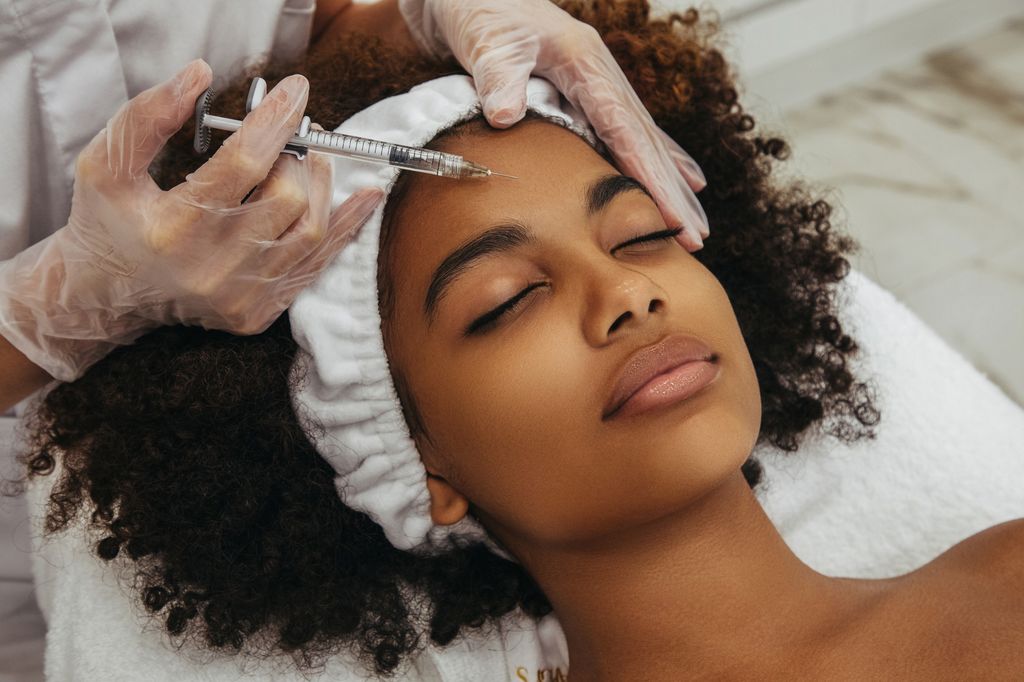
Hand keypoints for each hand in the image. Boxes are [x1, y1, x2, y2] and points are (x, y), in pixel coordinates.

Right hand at [0, 59, 382, 381]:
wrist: (109, 294)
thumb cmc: (108, 221)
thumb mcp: (105, 164)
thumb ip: (147, 117)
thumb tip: (200, 76)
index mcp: (172, 230)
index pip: (244, 165)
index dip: (275, 122)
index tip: (295, 92)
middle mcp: (211, 270)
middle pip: (288, 200)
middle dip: (297, 157)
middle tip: (293, 134)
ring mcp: (240, 297)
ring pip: (310, 232)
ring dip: (320, 186)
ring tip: (309, 158)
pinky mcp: (258, 313)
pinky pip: (316, 265)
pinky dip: (344, 227)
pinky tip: (365, 196)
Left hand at [397, 0, 708, 250]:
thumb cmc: (478, 12)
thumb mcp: (486, 40)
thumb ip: (498, 75)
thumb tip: (506, 116)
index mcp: (585, 63)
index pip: (627, 131)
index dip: (652, 176)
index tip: (673, 214)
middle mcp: (601, 75)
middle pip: (647, 141)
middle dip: (675, 192)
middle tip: (698, 238)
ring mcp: (598, 84)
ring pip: (645, 141)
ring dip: (673, 184)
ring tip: (696, 224)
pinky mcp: (587, 93)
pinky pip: (629, 134)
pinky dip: (657, 160)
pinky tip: (683, 181)